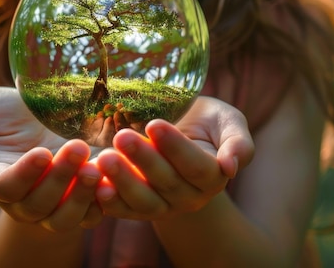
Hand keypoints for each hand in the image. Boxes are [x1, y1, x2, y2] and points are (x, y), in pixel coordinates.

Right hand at [0, 87, 102, 230]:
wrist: (34, 113)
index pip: (7, 187)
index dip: (24, 174)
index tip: (42, 152)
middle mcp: (21, 199)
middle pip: (38, 204)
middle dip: (59, 178)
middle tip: (77, 147)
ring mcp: (50, 203)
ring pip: (63, 218)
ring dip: (81, 197)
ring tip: (96, 168)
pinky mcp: (76, 198)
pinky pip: (89, 215)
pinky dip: (101, 204)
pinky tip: (112, 180)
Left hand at [94, 96, 253, 219]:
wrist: (183, 131)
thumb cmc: (207, 122)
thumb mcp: (229, 123)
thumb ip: (238, 143)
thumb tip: (231, 167)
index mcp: (213, 176)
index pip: (196, 166)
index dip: (175, 148)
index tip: (154, 123)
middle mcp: (189, 197)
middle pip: (167, 182)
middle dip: (143, 159)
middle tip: (121, 137)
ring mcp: (164, 206)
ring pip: (144, 201)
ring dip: (123, 181)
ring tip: (104, 158)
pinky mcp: (138, 208)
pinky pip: (125, 210)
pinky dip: (110, 202)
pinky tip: (95, 186)